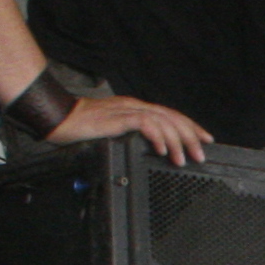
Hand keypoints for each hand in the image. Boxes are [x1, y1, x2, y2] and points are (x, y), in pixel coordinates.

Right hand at [50, 94, 214, 165]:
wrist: (59, 118)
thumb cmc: (80, 127)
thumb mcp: (112, 133)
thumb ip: (130, 136)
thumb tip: (150, 150)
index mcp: (135, 109)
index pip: (169, 116)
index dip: (189, 127)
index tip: (204, 139)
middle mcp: (134, 107)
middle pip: (171, 117)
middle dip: (190, 136)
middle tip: (200, 153)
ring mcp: (127, 110)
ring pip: (163, 121)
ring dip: (176, 141)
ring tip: (183, 158)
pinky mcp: (118, 117)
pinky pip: (145, 123)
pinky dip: (158, 136)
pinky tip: (163, 149)